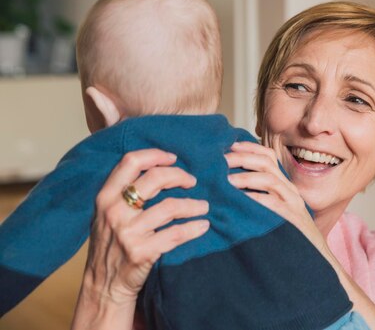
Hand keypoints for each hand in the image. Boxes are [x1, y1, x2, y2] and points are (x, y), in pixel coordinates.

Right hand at [72, 149, 209, 329]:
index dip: (156, 155)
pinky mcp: (142, 252)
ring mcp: (128, 232)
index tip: (173, 158)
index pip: (131, 162)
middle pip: (155, 178)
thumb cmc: (110, 244)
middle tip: (192, 181)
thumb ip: (123, 192)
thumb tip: (158, 166)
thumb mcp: (106, 213)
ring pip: (171, 206)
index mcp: (105, 197)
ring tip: (204, 206)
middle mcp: (115, 211)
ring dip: (194, 205)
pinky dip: (194, 228)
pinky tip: (203, 226)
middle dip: (180, 176)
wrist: (104, 286)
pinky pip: (177, 234)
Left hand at [224, 141, 327, 250]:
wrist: (314, 259)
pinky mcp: (292, 219)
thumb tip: (229, 186)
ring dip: (245, 177)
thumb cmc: (289, 237)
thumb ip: (260, 197)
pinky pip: (272, 203)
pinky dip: (254, 198)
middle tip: (221, 160)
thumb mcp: (274, 212)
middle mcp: (290, 190)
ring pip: (270, 179)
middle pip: (267, 163)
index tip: (228, 145)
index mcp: (285, 186)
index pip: (269, 156)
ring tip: (225, 181)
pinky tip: (239, 200)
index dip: (249, 147)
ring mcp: (293, 204)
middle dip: (242, 157)